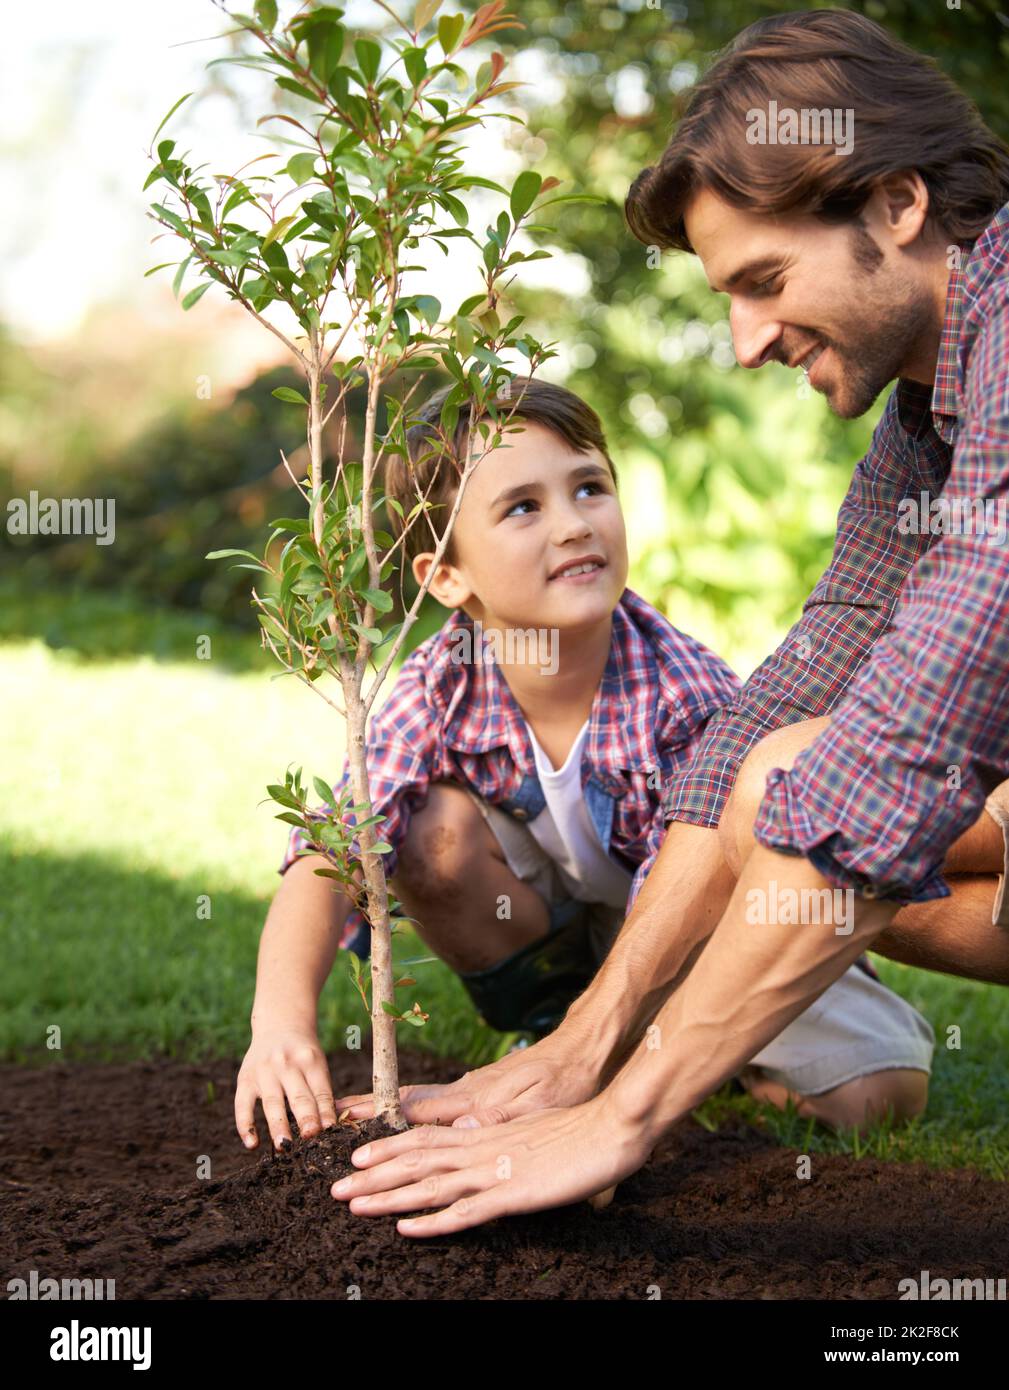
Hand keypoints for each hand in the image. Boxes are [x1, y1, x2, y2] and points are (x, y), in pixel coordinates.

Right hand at [235, 1028, 336, 1150]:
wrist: (279, 1024)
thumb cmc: (304, 1053)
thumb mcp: (317, 1063)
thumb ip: (320, 1091)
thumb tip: (327, 1128)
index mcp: (310, 1061)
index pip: (321, 1091)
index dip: (326, 1112)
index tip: (330, 1132)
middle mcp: (287, 1064)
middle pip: (299, 1097)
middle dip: (306, 1119)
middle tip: (310, 1139)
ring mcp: (265, 1071)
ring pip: (273, 1102)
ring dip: (278, 1126)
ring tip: (284, 1146)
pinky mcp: (245, 1078)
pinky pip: (243, 1104)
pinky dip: (245, 1125)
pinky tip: (251, 1144)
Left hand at [329, 1093, 650, 1235]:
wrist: (612, 1127)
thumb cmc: (578, 1130)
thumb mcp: (530, 1130)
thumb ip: (501, 1138)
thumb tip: (475, 1141)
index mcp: (485, 1134)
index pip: (425, 1138)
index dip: (388, 1146)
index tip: (356, 1155)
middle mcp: (481, 1149)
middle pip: (415, 1160)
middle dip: (372, 1174)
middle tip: (335, 1186)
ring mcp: (495, 1171)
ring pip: (429, 1184)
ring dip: (387, 1195)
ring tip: (353, 1204)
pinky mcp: (513, 1194)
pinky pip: (466, 1210)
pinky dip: (433, 1220)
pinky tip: (406, 1227)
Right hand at [333, 1031, 599, 1128]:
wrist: (584, 1049)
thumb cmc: (567, 1079)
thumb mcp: (539, 1104)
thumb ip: (497, 1117)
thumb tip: (460, 1130)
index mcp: (473, 1102)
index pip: (414, 1110)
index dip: (377, 1116)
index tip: (342, 1117)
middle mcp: (465, 1095)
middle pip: (406, 1106)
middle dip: (367, 1115)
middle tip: (329, 1120)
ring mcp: (473, 1093)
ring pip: (419, 1106)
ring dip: (386, 1118)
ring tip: (354, 1125)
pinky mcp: (485, 1095)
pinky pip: (440, 1107)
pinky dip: (414, 1115)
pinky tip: (407, 1125)